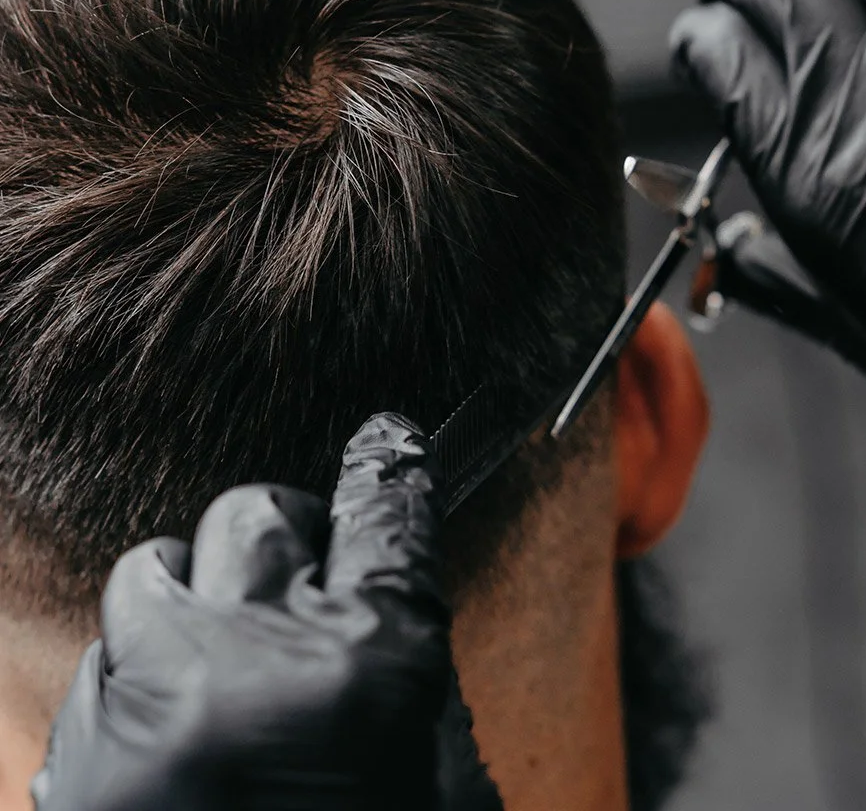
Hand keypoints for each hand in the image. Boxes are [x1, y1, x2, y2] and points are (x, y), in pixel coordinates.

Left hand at [31, 413, 502, 810]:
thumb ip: (406, 672)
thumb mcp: (437, 780)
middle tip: (293, 579)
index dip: (392, 462)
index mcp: (373, 667)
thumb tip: (368, 592)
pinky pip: (103, 663)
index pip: (388, 507)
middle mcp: (258, 666)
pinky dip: (138, 681)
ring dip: (194, 602)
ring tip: (214, 666)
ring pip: (156, 568)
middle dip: (283, 533)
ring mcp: (153, 711)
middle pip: (261, 511)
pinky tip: (170, 742)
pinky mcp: (78, 767)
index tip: (388, 439)